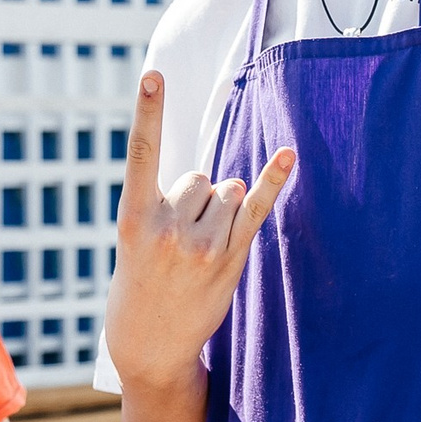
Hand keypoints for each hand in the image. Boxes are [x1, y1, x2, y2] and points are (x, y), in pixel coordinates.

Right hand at [102, 72, 292, 390]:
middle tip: (176, 242)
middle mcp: (167, 228)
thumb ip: (166, 206)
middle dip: (195, 197)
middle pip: (198, 176)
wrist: (148, 347)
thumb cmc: (139, 286)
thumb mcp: (134, 242)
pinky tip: (288, 155)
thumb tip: (219, 181)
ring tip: (197, 252)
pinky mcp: (228, 260)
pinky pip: (255, 211)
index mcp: (132, 218)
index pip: (141, 153)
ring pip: (226, 191)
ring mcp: (200, 245)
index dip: (149, 111)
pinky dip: (273, 181)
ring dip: (220, 210)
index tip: (153, 74)